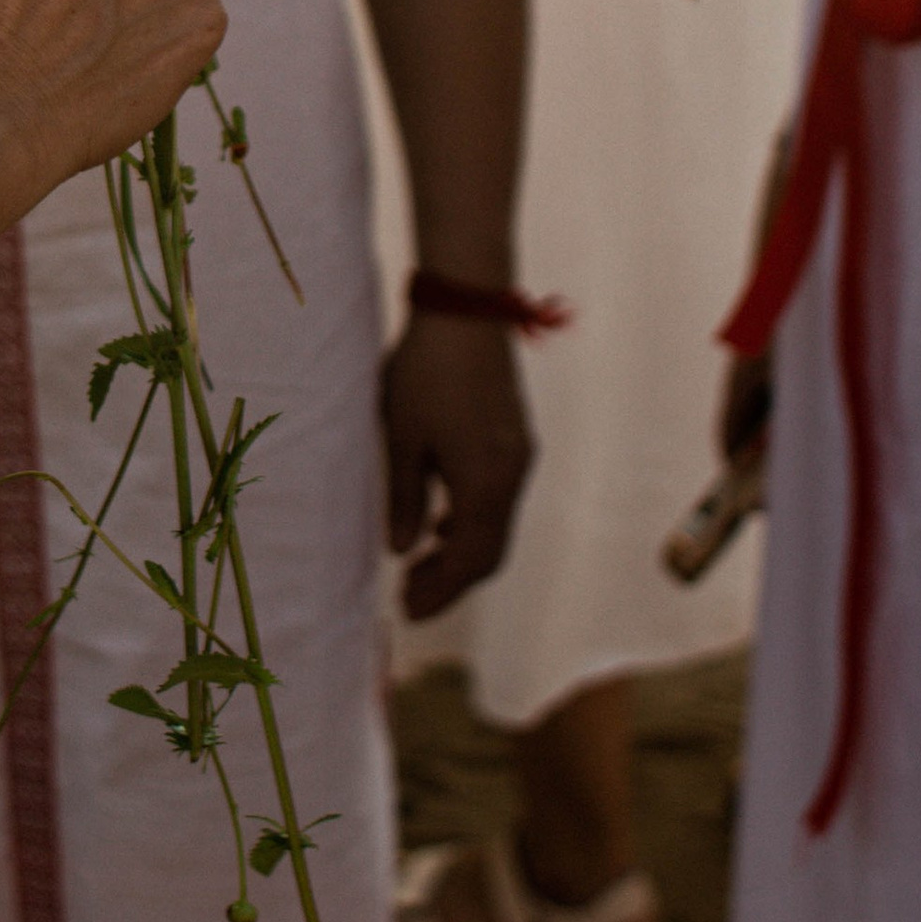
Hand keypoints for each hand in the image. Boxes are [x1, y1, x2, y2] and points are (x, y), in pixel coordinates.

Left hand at [381, 313, 531, 620]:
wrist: (468, 310)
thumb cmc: (424, 371)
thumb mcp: (401, 437)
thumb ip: (404, 497)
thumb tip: (402, 550)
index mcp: (485, 483)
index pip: (470, 560)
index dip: (441, 591)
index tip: (408, 611)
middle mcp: (512, 475)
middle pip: (489, 551)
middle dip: (452, 580)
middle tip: (410, 598)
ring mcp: (518, 456)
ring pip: (495, 525)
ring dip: (461, 551)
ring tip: (419, 565)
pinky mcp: (515, 438)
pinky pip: (499, 498)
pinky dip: (471, 520)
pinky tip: (440, 522)